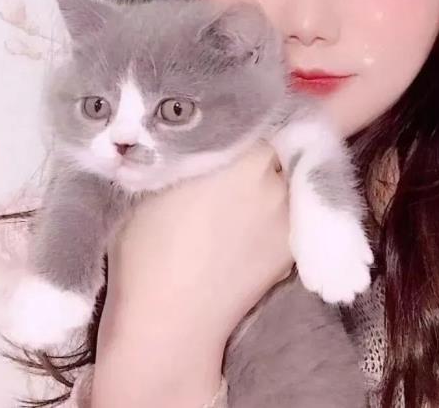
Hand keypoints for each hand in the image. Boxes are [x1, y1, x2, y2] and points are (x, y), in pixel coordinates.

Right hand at [100, 142, 293, 349]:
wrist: (168, 320)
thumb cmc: (146, 247)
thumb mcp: (156, 180)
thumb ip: (188, 149)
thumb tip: (199, 135)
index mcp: (243, 156)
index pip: (259, 118)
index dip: (244, 122)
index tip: (230, 127)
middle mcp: (275, 181)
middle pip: (276, 149)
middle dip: (257, 150)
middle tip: (231, 161)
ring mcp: (288, 217)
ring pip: (285, 182)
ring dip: (269, 180)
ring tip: (239, 196)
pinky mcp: (291, 250)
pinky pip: (290, 214)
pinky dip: (274, 211)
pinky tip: (247, 225)